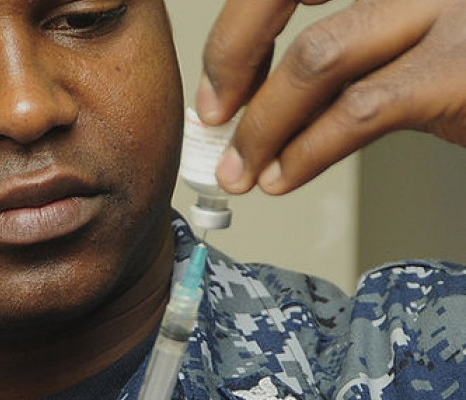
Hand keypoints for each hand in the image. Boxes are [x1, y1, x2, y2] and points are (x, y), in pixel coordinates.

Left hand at [197, 0, 465, 194]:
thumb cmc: (464, 67)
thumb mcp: (396, 45)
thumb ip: (336, 61)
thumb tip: (253, 104)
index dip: (238, 29)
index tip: (217, 86)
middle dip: (233, 56)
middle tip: (210, 117)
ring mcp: (445, 8)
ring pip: (315, 58)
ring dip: (262, 125)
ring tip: (240, 169)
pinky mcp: (460, 70)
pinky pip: (357, 111)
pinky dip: (307, 150)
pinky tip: (283, 176)